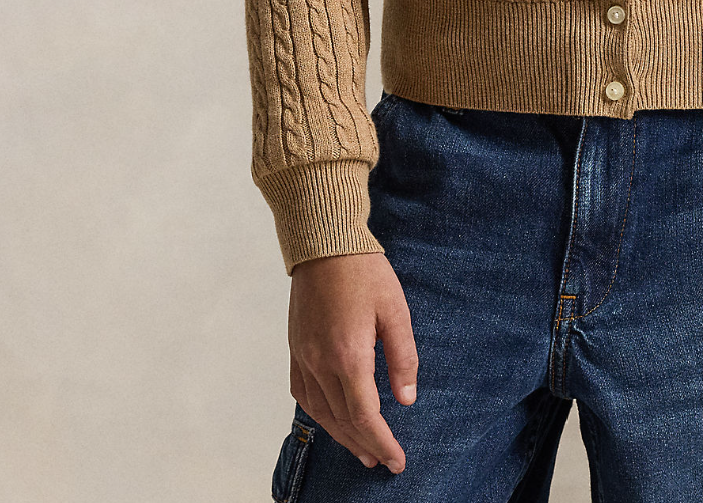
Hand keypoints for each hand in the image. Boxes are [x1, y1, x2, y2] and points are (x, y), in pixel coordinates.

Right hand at [288, 251, 418, 473]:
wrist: (324, 242)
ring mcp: (303, 357)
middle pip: (342, 420)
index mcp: (349, 355)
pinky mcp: (295, 348)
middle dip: (364, 445)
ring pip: (320, 412)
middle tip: (382, 461)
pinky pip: (303, 394)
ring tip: (361, 449)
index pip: (366, 416)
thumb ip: (402, 357)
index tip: (397, 461)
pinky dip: (318, 414)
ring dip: (341, 435)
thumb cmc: (364, 271)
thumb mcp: (396, 310)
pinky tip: (331, 418)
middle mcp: (321, 363)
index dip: (382, 443)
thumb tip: (407, 399)